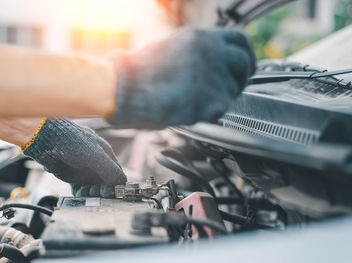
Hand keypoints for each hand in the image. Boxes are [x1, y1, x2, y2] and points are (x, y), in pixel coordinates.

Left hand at [24, 119, 125, 196]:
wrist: (45, 139)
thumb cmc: (71, 141)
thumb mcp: (95, 155)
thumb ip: (110, 169)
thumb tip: (122, 183)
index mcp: (105, 154)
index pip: (117, 173)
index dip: (115, 184)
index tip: (111, 192)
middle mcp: (96, 162)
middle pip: (105, 183)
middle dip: (103, 189)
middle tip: (97, 192)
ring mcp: (84, 170)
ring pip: (93, 187)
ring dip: (91, 192)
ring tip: (86, 191)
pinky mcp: (72, 176)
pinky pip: (80, 189)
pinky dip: (81, 193)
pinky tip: (79, 192)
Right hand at [110, 27, 254, 127]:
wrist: (129, 91)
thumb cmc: (140, 73)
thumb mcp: (170, 48)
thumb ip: (196, 52)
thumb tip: (208, 61)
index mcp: (203, 38)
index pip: (240, 40)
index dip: (245, 54)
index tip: (244, 65)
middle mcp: (214, 53)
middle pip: (245, 64)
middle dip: (241, 77)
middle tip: (231, 87)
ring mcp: (216, 77)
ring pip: (233, 90)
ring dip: (220, 97)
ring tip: (194, 100)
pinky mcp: (214, 101)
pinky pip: (220, 110)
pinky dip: (208, 113)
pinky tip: (188, 110)